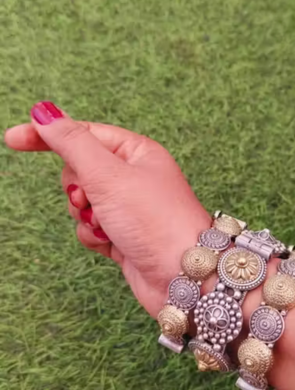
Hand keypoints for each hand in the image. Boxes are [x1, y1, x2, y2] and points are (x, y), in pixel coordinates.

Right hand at [5, 101, 210, 317]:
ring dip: (86, 216)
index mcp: (137, 152)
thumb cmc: (154, 221)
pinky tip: (113, 244)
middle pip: (80, 171)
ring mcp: (129, 208)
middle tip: (93, 198)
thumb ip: (71, 143)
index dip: (48, 135)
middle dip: (78, 187)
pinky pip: (90, 229)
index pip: (83, 134)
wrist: (183, 276)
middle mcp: (134, 177)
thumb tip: (44, 113)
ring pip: (81, 203)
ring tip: (109, 225)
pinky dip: (95, 236)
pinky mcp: (124, 236)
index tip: (12, 139)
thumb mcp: (107, 174)